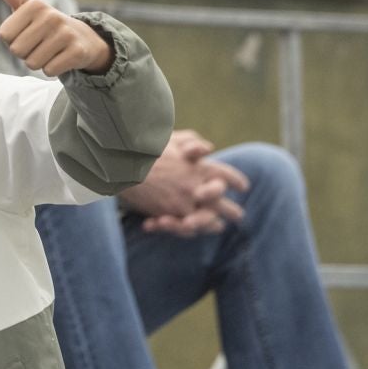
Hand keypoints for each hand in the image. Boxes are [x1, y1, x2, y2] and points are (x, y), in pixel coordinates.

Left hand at [0, 0, 110, 76]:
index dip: (12, 40)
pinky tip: (61, 58)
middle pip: (17, 51)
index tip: (27, 33)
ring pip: (32, 63)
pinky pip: (49, 70)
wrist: (83, 38)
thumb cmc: (45, 24)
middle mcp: (50, 16)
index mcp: (34, 5)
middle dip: (25, 53)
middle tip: (39, 44)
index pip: (4, 36)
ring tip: (50, 50)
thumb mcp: (27, 7)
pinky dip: (52, 69)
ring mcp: (65, 34)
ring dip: (38, 62)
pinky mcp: (77, 52)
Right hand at [120, 130, 250, 235]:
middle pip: (222, 203)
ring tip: (219, 226)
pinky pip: (185, 228)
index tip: (244, 186)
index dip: (236, 181)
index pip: (224, 174)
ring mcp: (183, 203)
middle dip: (232, 211)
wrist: (123, 167)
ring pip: (207, 220)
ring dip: (214, 224)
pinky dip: (191, 230)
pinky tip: (194, 229)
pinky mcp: (168, 215)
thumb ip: (192, 142)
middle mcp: (196, 187)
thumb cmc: (145, 149)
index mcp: (199, 166)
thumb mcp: (171, 139)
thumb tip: (209, 148)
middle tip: (239, 216)